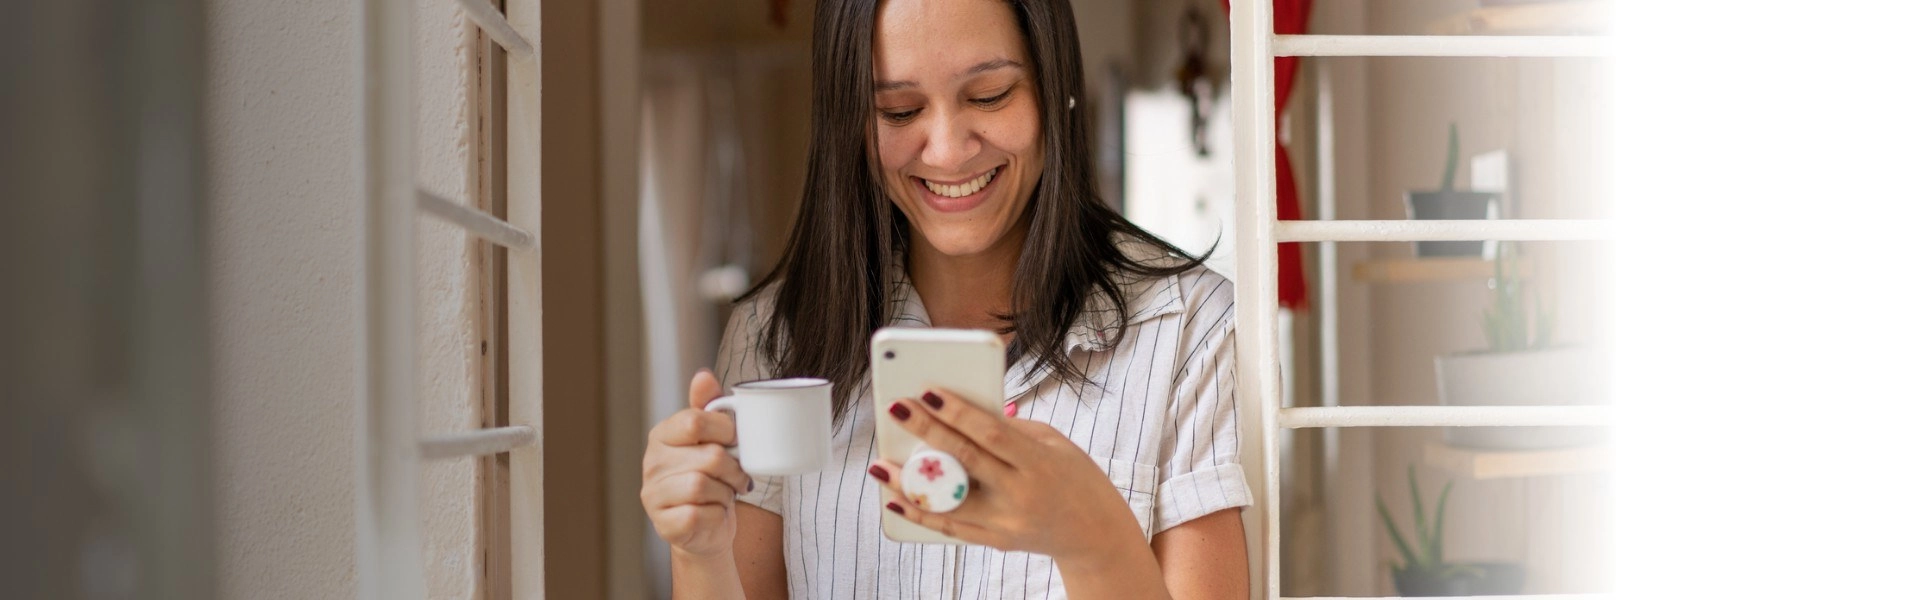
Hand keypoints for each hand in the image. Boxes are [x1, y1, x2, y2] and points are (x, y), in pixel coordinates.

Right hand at [641, 370, 752, 558]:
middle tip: (738, 477)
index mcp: (662, 435)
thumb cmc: (712, 477)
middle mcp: (651, 464)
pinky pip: (700, 514)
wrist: (708, 527)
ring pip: (703, 486)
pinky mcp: (664, 524)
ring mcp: (653, 495)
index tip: (734, 441)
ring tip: (726, 494)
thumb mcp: (712, 439)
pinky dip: (717, 514)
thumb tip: (703, 375)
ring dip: (726, 493)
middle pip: (709, 457)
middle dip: (734, 469)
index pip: (695, 421)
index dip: (725, 430)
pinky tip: (714, 512)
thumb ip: (708, 407)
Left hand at [867, 389, 1144, 564]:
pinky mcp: (996, 541)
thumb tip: (961, 413)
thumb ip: (1010, 430)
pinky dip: (920, 513)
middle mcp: (1020, 495)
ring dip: (909, 483)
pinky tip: (894, 499)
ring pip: (948, 503)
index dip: (958, 413)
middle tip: (897, 409)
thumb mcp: (1054, 444)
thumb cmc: (1075, 478)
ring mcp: (1006, 523)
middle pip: (965, 461)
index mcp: (1039, 464)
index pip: (991, 435)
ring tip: (880, 463)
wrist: (1095, 533)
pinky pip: (951, 528)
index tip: (928, 392)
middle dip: (927, 432)